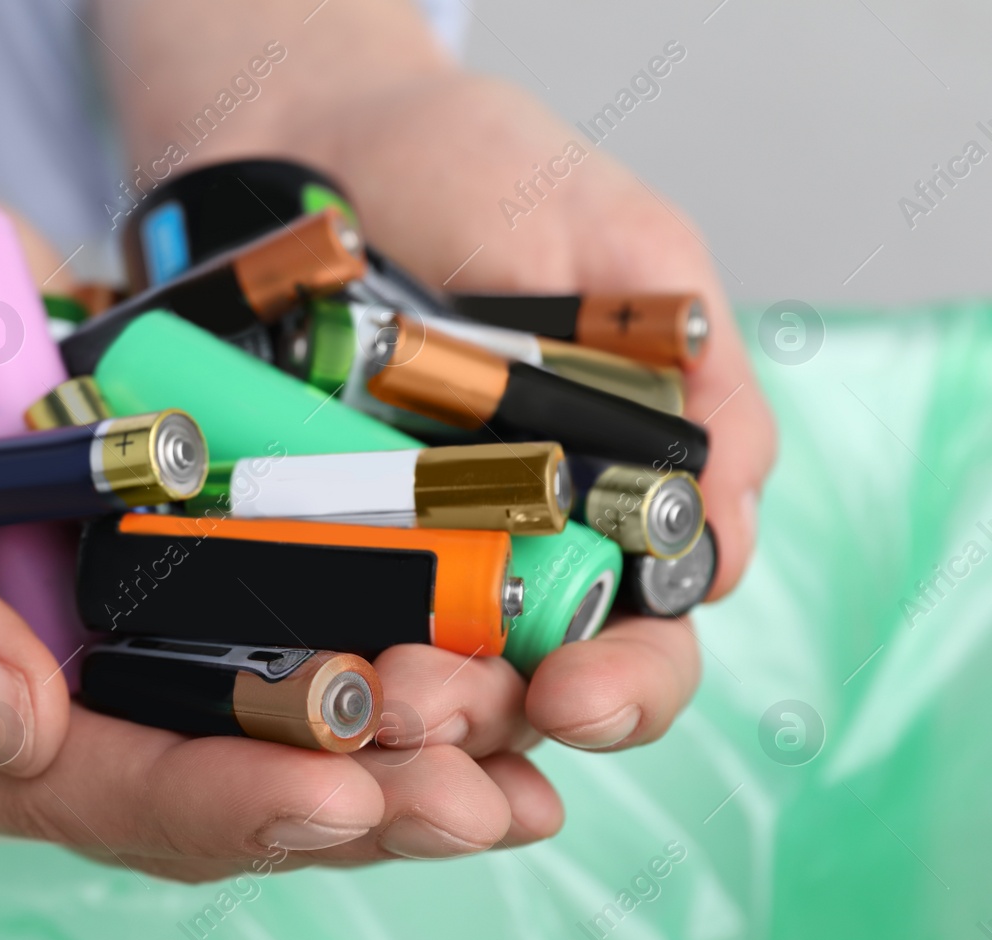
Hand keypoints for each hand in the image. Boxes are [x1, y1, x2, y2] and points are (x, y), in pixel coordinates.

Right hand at [0, 197, 563, 882]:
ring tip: (517, 778)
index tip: (340, 797)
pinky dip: (387, 683)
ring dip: (396, 774)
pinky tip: (494, 701)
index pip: (85, 794)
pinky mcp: (167, 600)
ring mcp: (103, 663)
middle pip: (199, 804)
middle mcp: (26, 723)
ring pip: (262, 752)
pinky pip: (284, 661)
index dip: (216, 806)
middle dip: (345, 811)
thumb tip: (16, 723)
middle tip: (481, 803)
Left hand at [293, 70, 775, 752]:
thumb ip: (692, 369)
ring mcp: (399, 559)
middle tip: (428, 698)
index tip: (573, 689)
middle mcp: (513, 556)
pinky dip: (307, 661)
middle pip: (527, 693)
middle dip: (493, 713)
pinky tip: (295, 669)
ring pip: (418, 687)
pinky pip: (309, 626)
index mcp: (616, 508)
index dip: (623, 686)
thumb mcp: (617, 245)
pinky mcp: (295, 546)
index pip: (645, 640)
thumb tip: (731, 510)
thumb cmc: (483, 178)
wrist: (321, 140)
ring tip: (364, 689)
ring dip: (400, 710)